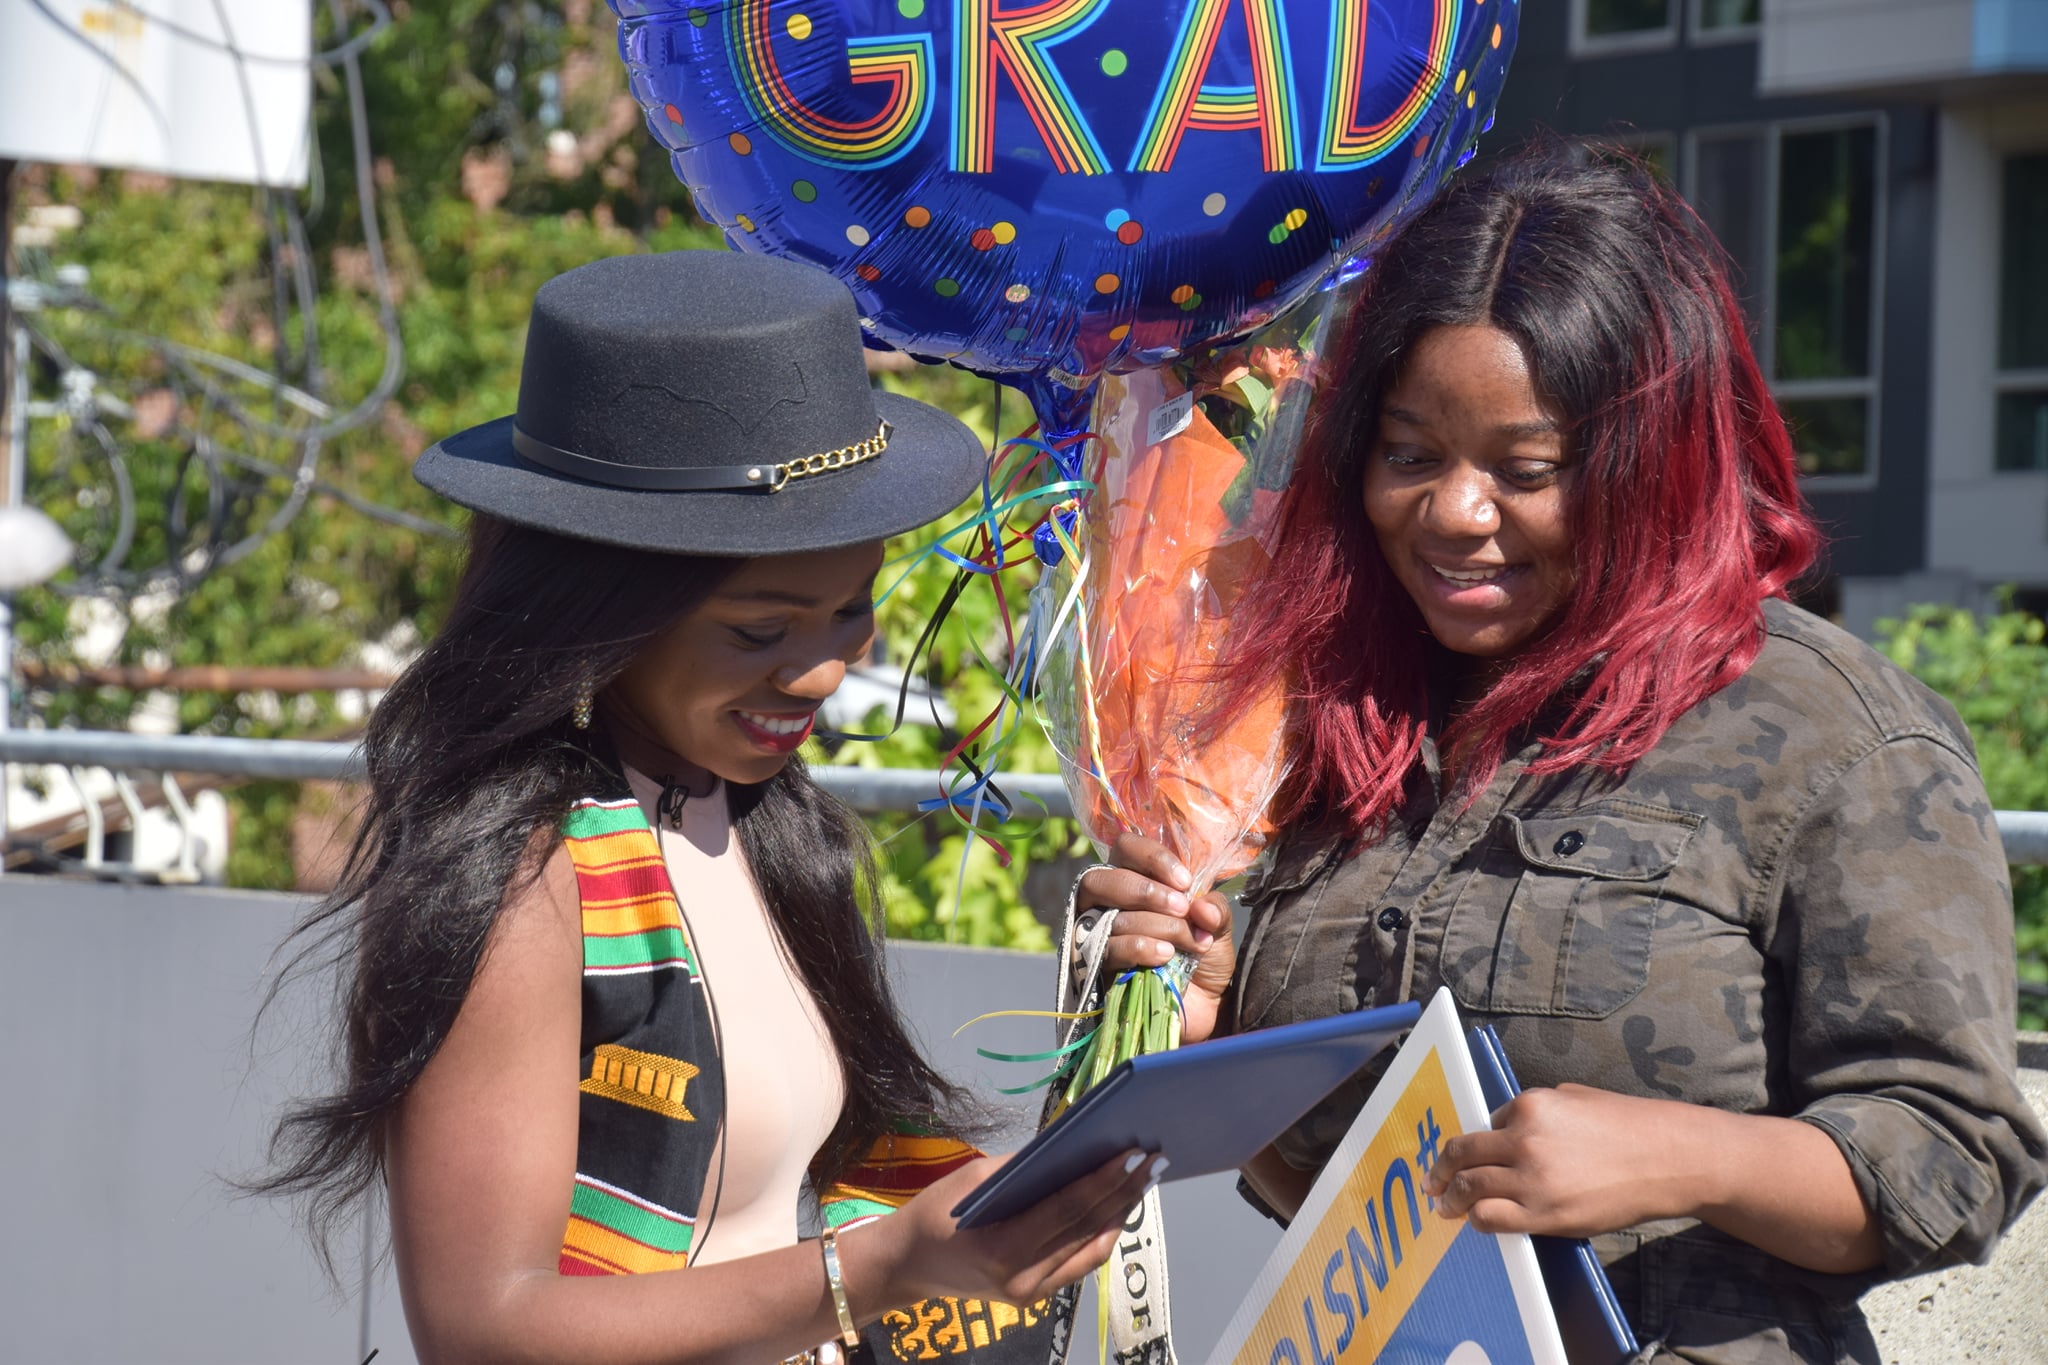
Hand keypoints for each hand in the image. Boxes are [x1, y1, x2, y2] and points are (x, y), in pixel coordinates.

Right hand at [867, 1147, 1165, 1308]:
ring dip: (1121, 1212)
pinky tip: (1119, 1206)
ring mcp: (1033, 1293)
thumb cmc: (935, 1214)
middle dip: (1124, 1191)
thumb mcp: (972, 1180)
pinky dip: (1102, 1233)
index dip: (1104, 1179)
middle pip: (1087, 1228)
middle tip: (1153, 1159)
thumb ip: (1023, 1168)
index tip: (1133, 1153)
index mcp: (1003, 1248)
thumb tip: (1074, 1147)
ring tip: (1144, 1179)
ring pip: (1092, 1249)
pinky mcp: (1037, 1294)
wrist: (907, 1266)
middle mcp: (1024, 1279)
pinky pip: (1080, 1262)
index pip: (1067, 1209)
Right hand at [1076, 833, 1234, 1043]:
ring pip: (1112, 917)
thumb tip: (1201, 905)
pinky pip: (1110, 949)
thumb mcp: (1218, 927)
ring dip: (1157, 926)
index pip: (1125, 849)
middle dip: (1146, 892)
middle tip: (1182, 908)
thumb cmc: (1204, 957)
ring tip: (1189, 941)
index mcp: (1136, 881)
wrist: (1205, 1006)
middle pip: (1101, 880)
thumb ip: (1214, 909)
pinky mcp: (1098, 969)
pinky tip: (1167, 956)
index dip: (1152, 859)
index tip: (1185, 881)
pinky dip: (1141, 947)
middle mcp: (1109, 904)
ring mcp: (1099, 937)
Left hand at [1424, 1084, 1700, 1238]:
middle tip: (1433, 1182)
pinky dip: (1477, 1219)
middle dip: (1442, 1169)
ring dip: (1451, 1198)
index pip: (1485, 1123)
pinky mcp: (1545, 1213)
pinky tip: (1476, 1220)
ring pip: (1470, 1187)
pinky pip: (1491, 1217)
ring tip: (1445, 1206)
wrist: (1669, 1159)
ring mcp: (1532, 1178)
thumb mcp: (1574, 1099)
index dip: (1477, 1143)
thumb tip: (1507, 1127)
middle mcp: (1524, 1138)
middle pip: (1463, 1153)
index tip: (1463, 1157)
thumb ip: (1537, 1112)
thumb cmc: (1628, 1125)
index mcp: (1529, 1105)